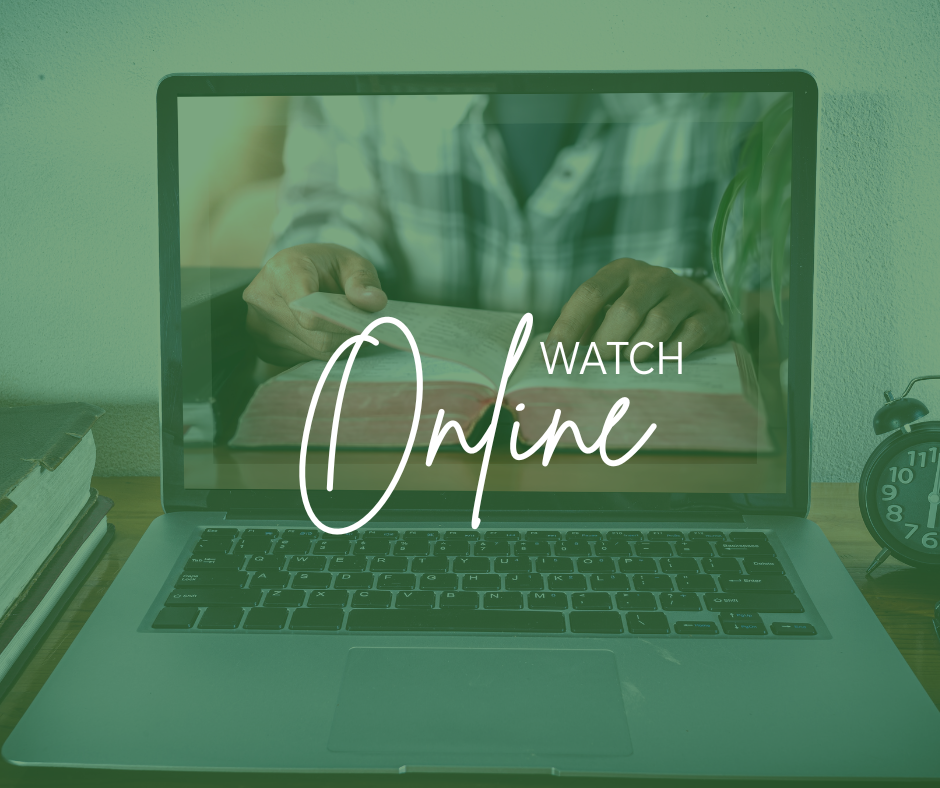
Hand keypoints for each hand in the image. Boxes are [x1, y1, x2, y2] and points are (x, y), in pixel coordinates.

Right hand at [243, 243, 386, 364]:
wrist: (293, 275)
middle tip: (374, 329)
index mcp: (282, 271)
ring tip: (357, 329)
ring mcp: (260, 328)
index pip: (308, 309)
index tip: (367, 323)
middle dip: (349, 335)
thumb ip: (362, 280)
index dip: (340, 321)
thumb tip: (375, 302)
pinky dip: (329, 350)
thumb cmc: (324, 266)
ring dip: (342, 345)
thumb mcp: (349, 261)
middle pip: (317, 335)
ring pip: (315, 350)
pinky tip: (337, 336)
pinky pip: (307, 358)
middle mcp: (263, 300)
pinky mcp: (267, 349)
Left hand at [546, 258, 729, 361]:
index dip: (569, 327)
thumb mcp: (610, 310)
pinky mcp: (708, 314)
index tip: (554, 357)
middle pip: (625, 310)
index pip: (590, 294)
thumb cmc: (640, 315)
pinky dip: (671, 354)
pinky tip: (663, 360)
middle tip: (602, 361)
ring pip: (658, 323)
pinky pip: (688, 336)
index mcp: (621, 271)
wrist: (697, 307)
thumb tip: (552, 355)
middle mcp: (653, 276)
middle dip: (608, 343)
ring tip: (631, 362)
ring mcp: (683, 293)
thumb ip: (584, 325)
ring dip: (638, 351)